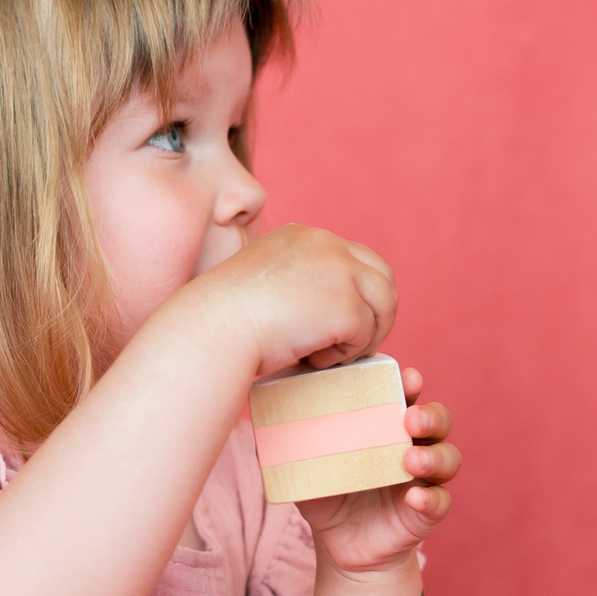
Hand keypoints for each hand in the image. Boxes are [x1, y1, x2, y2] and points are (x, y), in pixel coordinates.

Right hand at [178, 224, 396, 378]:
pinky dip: (342, 356)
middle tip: (351, 347)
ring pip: (383, 305)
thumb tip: (324, 310)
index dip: (357, 295)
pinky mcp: (345, 304)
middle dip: (376, 315)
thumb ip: (297, 283)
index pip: (355, 259)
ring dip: (364, 337)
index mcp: (303, 236)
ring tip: (327, 356)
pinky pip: (364, 336)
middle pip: (382, 277)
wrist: (213, 329)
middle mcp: (326, 243)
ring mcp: (339, 271)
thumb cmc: (225, 320)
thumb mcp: (262, 284)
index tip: (337, 324)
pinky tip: (309, 360)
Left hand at [296, 366, 459, 571]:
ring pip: (448, 458)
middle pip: (437, 421)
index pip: (406, 396)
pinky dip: (431, 499)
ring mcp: (423, 479)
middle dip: (430, 415)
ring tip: (411, 462)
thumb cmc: (328, 493)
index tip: (406, 377)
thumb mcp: (305, 467)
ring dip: (434, 456)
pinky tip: (415, 498)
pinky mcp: (425, 512)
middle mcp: (412, 446)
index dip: (410, 384)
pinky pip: (440, 502)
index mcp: (386, 426)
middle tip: (410, 419)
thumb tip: (256, 430)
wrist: (340, 545)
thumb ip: (288, 447)